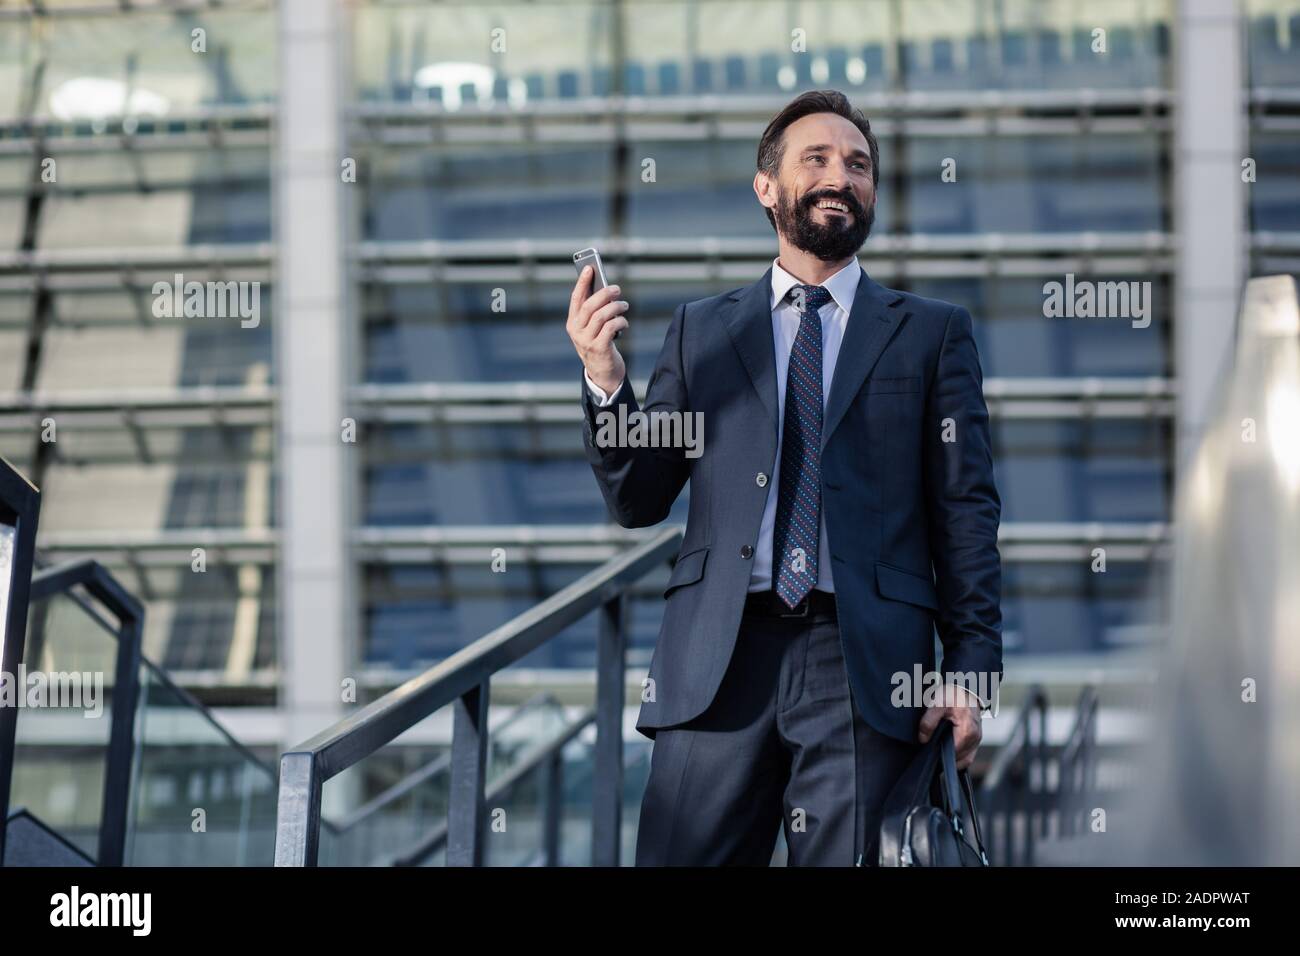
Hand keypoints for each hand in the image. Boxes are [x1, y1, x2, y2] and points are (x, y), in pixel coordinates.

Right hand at [566, 265, 627, 395]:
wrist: (602, 374)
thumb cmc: (599, 344)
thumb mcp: (593, 328)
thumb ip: (596, 311)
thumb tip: (607, 290)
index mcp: (572, 323)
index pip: (576, 298)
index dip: (582, 282)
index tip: (590, 267)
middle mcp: (576, 331)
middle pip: (590, 305)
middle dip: (604, 293)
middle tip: (617, 288)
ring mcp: (586, 341)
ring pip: (602, 316)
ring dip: (616, 307)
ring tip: (624, 305)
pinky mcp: (599, 348)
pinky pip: (611, 328)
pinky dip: (620, 322)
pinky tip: (624, 323)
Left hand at [917, 684, 982, 770]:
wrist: (966, 686)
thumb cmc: (954, 694)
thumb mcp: (937, 704)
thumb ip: (928, 722)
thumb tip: (923, 739)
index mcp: (967, 732)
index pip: (952, 754)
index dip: (939, 754)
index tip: (929, 750)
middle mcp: (975, 738)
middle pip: (958, 759)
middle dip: (945, 757)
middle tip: (932, 749)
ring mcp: (977, 739)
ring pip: (965, 759)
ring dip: (952, 758)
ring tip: (939, 749)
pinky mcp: (976, 738)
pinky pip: (968, 754)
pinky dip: (958, 755)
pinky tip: (947, 749)